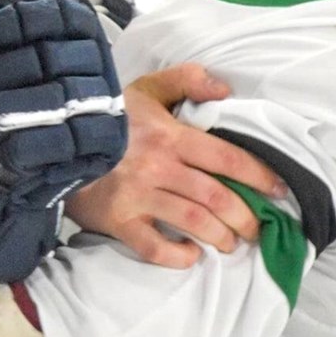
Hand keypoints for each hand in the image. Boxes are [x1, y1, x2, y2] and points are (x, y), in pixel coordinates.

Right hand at [66, 63, 286, 267]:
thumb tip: (226, 89)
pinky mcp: (118, 220)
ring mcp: (138, 196)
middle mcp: (158, 167)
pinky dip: (178, 256)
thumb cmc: (109, 115)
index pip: (227, 159)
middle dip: (245, 217)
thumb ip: (187, 80)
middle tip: (257, 228)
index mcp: (170, 136)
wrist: (57, 138)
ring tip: (231, 243)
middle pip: (216, 198)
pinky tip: (190, 255)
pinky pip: (153, 247)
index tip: (278, 191)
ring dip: (221, 238)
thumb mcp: (146, 87)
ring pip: (193, 224)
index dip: (259, 176)